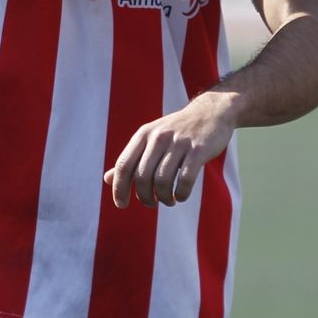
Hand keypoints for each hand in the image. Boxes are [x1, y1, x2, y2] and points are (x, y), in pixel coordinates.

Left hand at [103, 92, 236, 208]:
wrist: (210, 113)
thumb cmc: (176, 131)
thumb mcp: (150, 139)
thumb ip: (131, 159)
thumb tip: (107, 180)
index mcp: (144, 134)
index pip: (123, 165)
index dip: (119, 188)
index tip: (121, 205)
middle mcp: (159, 137)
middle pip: (142, 177)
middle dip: (145, 197)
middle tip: (152, 203)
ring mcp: (179, 143)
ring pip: (163, 181)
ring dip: (164, 198)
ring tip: (168, 200)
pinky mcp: (198, 150)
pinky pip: (185, 180)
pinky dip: (181, 194)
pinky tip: (181, 196)